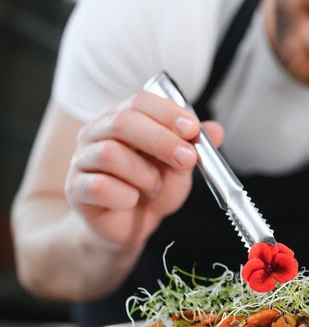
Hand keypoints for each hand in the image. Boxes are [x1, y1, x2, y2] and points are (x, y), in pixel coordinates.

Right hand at [64, 91, 223, 248]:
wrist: (131, 225)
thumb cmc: (153, 189)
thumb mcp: (180, 167)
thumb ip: (195, 147)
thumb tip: (215, 130)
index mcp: (123, 117)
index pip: (140, 101)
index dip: (167, 112)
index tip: (192, 129)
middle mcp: (97, 132)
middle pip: (123, 122)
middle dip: (161, 140)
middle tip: (186, 159)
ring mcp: (82, 159)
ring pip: (109, 153)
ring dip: (144, 173)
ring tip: (154, 187)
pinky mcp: (75, 188)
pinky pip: (99, 186)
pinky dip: (124, 195)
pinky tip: (132, 200)